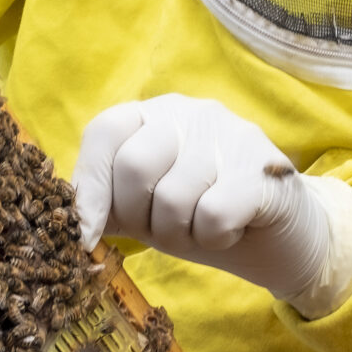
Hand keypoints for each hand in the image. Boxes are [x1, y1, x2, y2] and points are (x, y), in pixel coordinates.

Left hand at [70, 95, 351, 315]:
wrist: (284, 239)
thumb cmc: (205, 218)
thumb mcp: (146, 210)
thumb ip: (107, 205)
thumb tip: (67, 224)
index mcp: (155, 115)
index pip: (105, 132)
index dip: (91, 187)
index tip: (87, 235)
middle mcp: (191, 112)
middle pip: (135, 165)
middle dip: (142, 217)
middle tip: (169, 230)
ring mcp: (231, 134)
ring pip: (173, 197)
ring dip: (182, 234)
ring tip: (205, 228)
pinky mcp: (264, 168)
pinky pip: (212, 213)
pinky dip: (213, 237)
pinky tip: (231, 230)